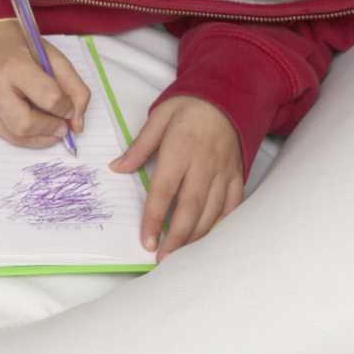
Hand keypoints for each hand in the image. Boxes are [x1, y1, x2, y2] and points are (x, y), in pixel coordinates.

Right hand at [0, 20, 91, 147]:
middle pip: (25, 125)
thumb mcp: (52, 56)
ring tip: (51, 127)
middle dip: (50, 129)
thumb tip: (77, 125)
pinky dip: (26, 136)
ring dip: (40, 138)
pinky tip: (34, 124)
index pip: (48, 98)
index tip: (70, 108)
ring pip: (15, 137)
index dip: (66, 108)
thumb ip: (74, 87)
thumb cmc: (19, 44)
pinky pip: (6, 136)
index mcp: (15, 65)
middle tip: (63, 126)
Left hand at [108, 95, 243, 260]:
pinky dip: (221, 224)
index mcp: (180, 150)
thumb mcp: (159, 117)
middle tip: (163, 259)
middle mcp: (203, 164)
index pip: (164, 191)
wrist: (230, 95)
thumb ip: (139, 146)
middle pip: (190, 209)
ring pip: (212, 212)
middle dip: (176, 238)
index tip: (146, 241)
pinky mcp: (236, 175)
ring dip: (196, 237)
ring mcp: (223, 172)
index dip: (154, 219)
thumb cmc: (190, 106)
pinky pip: (232, 205)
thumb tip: (117, 168)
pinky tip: (209, 238)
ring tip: (180, 255)